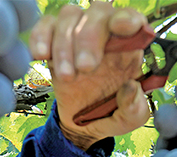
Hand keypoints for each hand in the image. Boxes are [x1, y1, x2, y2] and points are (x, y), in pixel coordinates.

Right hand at [29, 2, 150, 149]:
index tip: (122, 27)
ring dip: (65, 45)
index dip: (128, 18)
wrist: (81, 125)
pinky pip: (46, 24)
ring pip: (71, 16)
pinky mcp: (55, 41)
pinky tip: (41, 55)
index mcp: (129, 48)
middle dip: (89, 37)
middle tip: (85, 68)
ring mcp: (78, 35)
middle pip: (99, 12)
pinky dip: (41, 36)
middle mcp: (106, 35)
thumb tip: (130, 88)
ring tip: (67, 77)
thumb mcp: (130, 120)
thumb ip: (135, 108)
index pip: (133, 20)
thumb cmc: (109, 114)